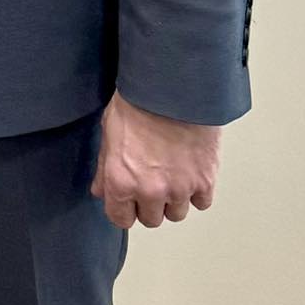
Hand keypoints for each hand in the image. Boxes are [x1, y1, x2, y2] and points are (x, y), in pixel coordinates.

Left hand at [91, 91, 221, 227]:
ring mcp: (179, 189)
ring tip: (172, 170)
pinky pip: (201, 202)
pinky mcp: (204, 181)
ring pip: (177, 213)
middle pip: (151, 219)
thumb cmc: (138, 100)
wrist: (172, 85)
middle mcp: (150, 191)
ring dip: (174, 198)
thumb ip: (104, 167)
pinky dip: (197, 190)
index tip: (129, 199)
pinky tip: (190, 169)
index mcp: (121, 180)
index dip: (124, 208)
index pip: (120, 219)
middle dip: (150, 202)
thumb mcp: (109, 130)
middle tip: (152, 179)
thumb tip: (100, 190)